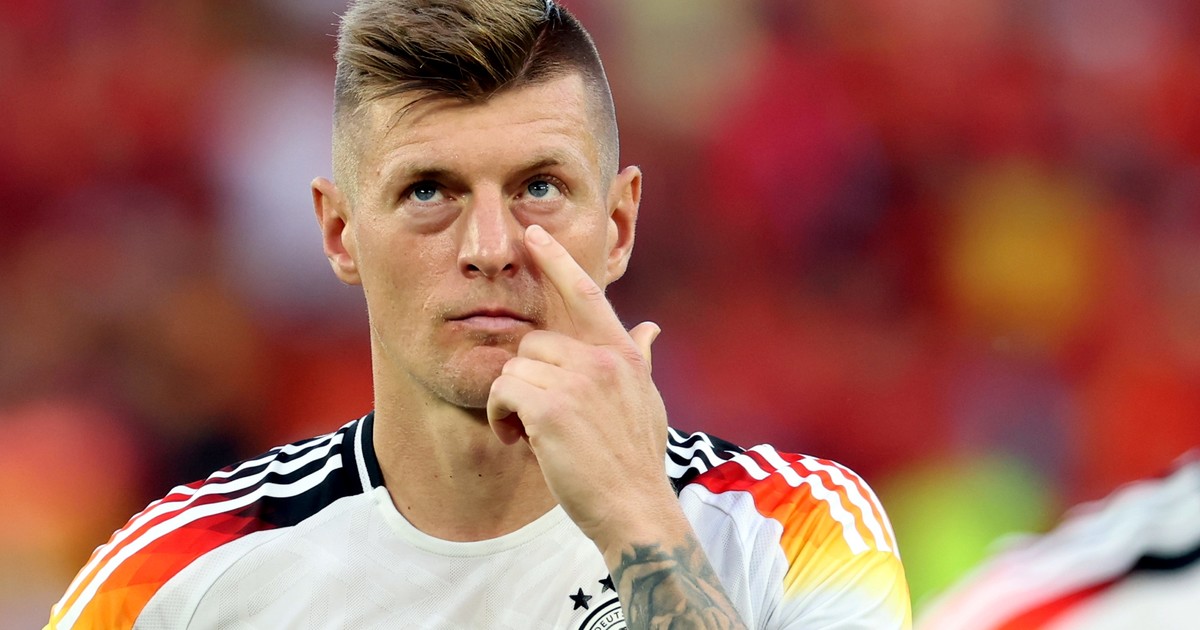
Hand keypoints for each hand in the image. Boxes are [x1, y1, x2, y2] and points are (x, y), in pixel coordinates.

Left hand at [486, 223, 674, 550]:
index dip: (558, 262)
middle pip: (534, 342)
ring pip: (514, 366)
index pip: (588, 295)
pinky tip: (516, 440)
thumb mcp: (646, 401)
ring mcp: (579, 381)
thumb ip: (639, 360)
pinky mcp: (552, 408)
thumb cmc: (635, 460)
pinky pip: (502, 390)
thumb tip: (650, 328)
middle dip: (525, 379)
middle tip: (533, 417)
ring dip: (509, 402)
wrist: (635, 509)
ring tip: (528, 434)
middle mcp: (602, 360)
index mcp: (622, 355)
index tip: (534, 235)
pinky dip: (498, 416)